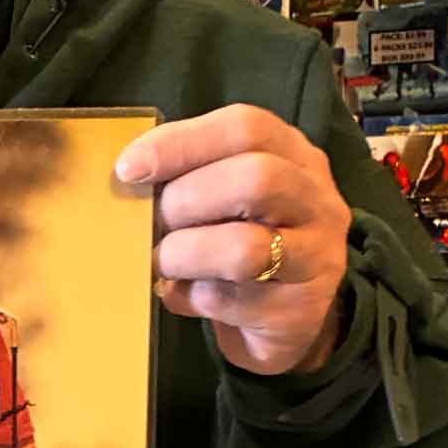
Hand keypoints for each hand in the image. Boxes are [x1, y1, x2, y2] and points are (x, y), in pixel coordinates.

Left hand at [116, 105, 350, 375]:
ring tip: (163, 261)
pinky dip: (188, 296)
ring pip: (244, 246)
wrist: (284, 319)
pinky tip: (182, 295)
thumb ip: (192, 175)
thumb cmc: (241, 243)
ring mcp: (317, 257)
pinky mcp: (298, 310)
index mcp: (295, 156)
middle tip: (154, 223)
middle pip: (255, 178)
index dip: (182, 142)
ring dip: (184, 253)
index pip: (247, 128)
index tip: (130, 168)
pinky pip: (230, 300)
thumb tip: (131, 172)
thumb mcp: (225, 198)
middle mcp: (317, 201)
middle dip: (185, 200)